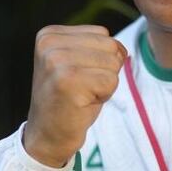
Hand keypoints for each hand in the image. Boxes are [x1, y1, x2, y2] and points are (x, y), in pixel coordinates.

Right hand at [23, 25, 126, 167]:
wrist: (47, 136)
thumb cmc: (69, 100)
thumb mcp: (78, 64)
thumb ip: (98, 47)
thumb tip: (123, 50)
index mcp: (49, 35)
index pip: (103, 34)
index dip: (100, 60)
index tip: (77, 77)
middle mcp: (49, 44)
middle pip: (110, 46)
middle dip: (105, 71)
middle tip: (81, 89)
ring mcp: (56, 62)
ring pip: (113, 63)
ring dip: (105, 84)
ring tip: (81, 95)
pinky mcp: (67, 82)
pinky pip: (111, 81)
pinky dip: (104, 96)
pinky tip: (82, 104)